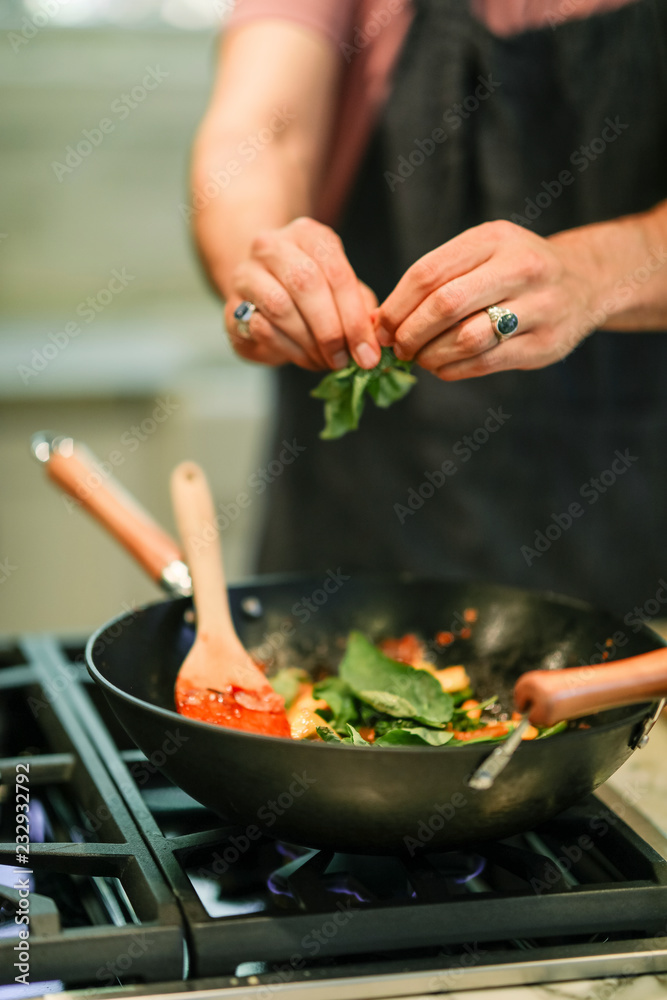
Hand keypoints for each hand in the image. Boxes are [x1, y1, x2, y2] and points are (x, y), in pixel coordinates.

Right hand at [225, 217, 380, 371]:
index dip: (355, 318)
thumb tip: (374, 334)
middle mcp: (273, 245)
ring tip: (325, 361)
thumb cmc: (312, 294)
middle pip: (306, 284)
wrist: (262, 295)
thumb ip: (361, 308)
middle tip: (344, 360)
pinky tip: (304, 358)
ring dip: (308, 342)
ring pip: (280, 306)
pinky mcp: (232, 304)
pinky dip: (288, 349)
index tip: (367, 353)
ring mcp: (247, 273)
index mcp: (309, 235)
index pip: (337, 272)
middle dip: (331, 330)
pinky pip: (260, 327)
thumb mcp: (343, 294)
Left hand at [377, 220, 602, 380]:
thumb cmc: (514, 269)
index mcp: (494, 239)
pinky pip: (486, 363)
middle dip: (410, 333)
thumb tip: (380, 321)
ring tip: (420, 358)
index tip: (381, 326)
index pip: (428, 273)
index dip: (396, 306)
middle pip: (445, 305)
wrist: (584, 282)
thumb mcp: (483, 252)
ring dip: (431, 355)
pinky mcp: (544, 344)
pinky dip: (453, 370)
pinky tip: (442, 367)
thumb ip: (437, 278)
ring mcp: (538, 307)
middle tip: (397, 348)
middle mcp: (521, 268)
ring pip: (466, 339)